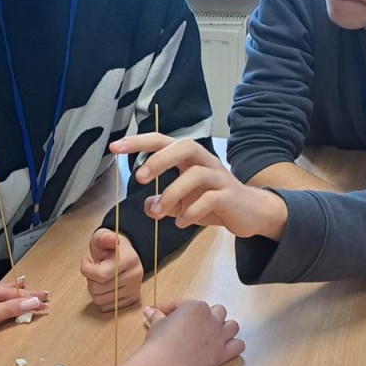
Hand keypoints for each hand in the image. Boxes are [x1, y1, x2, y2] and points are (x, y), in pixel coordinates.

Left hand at [0, 276, 49, 354]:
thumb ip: (7, 310)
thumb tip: (31, 303)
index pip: (4, 291)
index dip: (26, 296)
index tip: (43, 298)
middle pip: (1, 292)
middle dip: (23, 295)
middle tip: (44, 295)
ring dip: (13, 299)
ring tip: (28, 289)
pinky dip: (2, 305)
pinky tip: (8, 301)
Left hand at [80, 229, 143, 311]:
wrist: (124, 255)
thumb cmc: (110, 247)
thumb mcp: (102, 237)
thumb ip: (104, 237)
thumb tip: (111, 239)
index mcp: (130, 260)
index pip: (101, 275)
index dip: (87, 269)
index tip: (86, 260)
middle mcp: (135, 276)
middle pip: (98, 289)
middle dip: (90, 279)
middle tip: (94, 269)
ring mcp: (134, 290)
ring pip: (99, 300)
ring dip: (94, 289)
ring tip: (99, 277)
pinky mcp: (131, 300)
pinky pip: (105, 307)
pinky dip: (100, 298)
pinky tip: (104, 286)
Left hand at [110, 133, 287, 240]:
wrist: (251, 212)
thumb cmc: (213, 202)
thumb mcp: (183, 203)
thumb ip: (163, 202)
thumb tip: (148, 206)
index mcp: (190, 158)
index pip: (163, 141)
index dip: (138, 142)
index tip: (114, 147)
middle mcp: (205, 162)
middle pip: (185, 146)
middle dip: (160, 160)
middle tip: (140, 178)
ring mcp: (219, 177)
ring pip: (196, 175)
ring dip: (172, 194)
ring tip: (159, 213)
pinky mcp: (229, 196)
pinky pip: (210, 199)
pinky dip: (191, 212)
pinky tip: (180, 224)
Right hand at [141, 299, 243, 365]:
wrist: (164, 363)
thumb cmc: (160, 342)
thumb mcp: (156, 324)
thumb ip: (157, 316)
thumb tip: (149, 311)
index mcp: (195, 307)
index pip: (185, 304)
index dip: (173, 309)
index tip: (165, 314)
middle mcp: (211, 319)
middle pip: (217, 312)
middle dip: (207, 317)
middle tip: (195, 325)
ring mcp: (219, 336)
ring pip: (232, 326)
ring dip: (225, 328)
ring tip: (214, 334)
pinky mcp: (222, 353)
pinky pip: (238, 346)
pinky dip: (234, 346)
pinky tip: (225, 348)